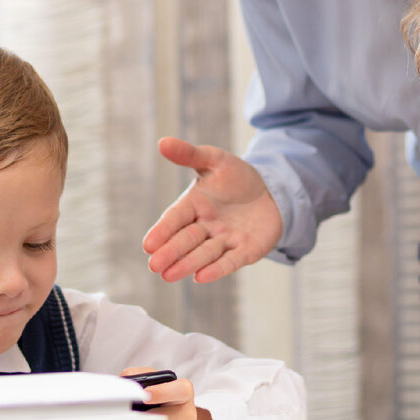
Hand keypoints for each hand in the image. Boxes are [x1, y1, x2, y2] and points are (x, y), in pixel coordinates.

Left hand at [121, 367, 214, 419]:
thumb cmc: (163, 403)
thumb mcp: (157, 385)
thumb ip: (142, 377)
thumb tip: (124, 380)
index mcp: (183, 394)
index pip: (180, 390)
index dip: (162, 392)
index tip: (145, 395)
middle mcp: (187, 415)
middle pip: (163, 419)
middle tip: (120, 419)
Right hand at [143, 136, 282, 282]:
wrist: (272, 190)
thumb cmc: (237, 176)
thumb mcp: (214, 160)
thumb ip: (189, 154)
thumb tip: (162, 142)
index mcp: (194, 204)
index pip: (174, 218)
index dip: (162, 231)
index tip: (148, 245)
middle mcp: (206, 226)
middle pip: (185, 240)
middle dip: (170, 253)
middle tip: (154, 266)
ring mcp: (225, 240)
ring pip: (204, 253)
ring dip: (187, 264)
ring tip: (169, 275)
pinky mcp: (245, 251)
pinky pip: (230, 261)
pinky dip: (216, 269)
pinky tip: (201, 277)